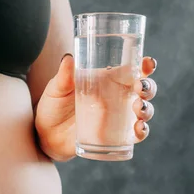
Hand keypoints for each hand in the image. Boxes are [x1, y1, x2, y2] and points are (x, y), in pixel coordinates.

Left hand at [34, 54, 157, 160]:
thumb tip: (68, 58)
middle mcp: (118, 97)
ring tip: (137, 107)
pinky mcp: (116, 136)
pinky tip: (139, 128)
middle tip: (140, 87)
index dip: (145, 66)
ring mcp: (118, 117)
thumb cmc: (53, 106)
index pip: (132, 70)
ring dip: (147, 109)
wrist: (45, 135)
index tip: (148, 63)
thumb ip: (63, 76)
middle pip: (144, 89)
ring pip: (144, 111)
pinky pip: (136, 134)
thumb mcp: (57, 89)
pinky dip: (142, 131)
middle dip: (148, 87)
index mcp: (108, 81)